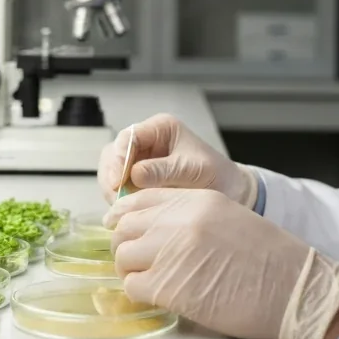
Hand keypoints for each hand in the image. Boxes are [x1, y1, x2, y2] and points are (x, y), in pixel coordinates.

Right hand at [96, 113, 256, 205]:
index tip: (117, 181)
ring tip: (123, 207)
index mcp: (160, 129)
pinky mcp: (136, 179)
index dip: (119, 158)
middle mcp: (146, 141)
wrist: (228, 191)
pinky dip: (119, 199)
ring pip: (111, 171)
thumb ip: (164, 171)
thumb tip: (134, 175)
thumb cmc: (215, 175)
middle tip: (116, 197)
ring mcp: (139, 160)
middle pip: (113, 153)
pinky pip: (118, 187)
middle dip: (111, 175)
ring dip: (113, 189)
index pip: (129, 137)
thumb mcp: (193, 170)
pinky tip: (128, 210)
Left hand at [105, 188, 338, 338]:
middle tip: (137, 261)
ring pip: (123, 256)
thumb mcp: (230, 218)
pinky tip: (158, 296)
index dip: (126, 216)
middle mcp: (179, 219)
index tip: (122, 228)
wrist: (295, 289)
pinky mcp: (168, 286)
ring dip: (132, 270)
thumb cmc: (271, 260)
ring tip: (150, 281)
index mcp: (197, 199)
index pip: (140, 198)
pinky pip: (132, 287)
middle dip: (126, 245)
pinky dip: (139, 293)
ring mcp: (170, 251)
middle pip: (125, 227)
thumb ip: (192, 217)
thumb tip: (157, 230)